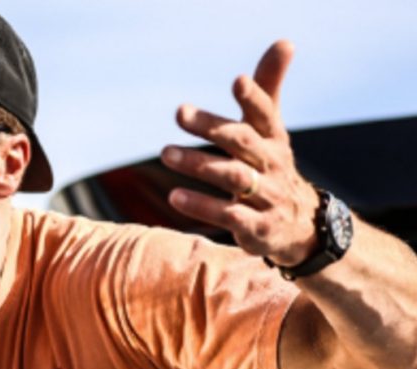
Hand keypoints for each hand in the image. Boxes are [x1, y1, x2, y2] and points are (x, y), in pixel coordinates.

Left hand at [160, 40, 319, 266]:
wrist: (301, 226)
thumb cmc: (272, 167)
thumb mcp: (270, 131)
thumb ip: (267, 91)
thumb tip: (283, 42)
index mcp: (273, 139)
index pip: (265, 114)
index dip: (254, 98)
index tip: (237, 81)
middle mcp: (272, 164)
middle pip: (243, 142)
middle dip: (213, 127)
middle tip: (180, 113)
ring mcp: (267, 196)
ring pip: (234, 178)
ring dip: (200, 165)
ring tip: (166, 153)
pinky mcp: (257, 227)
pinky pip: (229, 216)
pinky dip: (203, 207)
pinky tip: (174, 197)